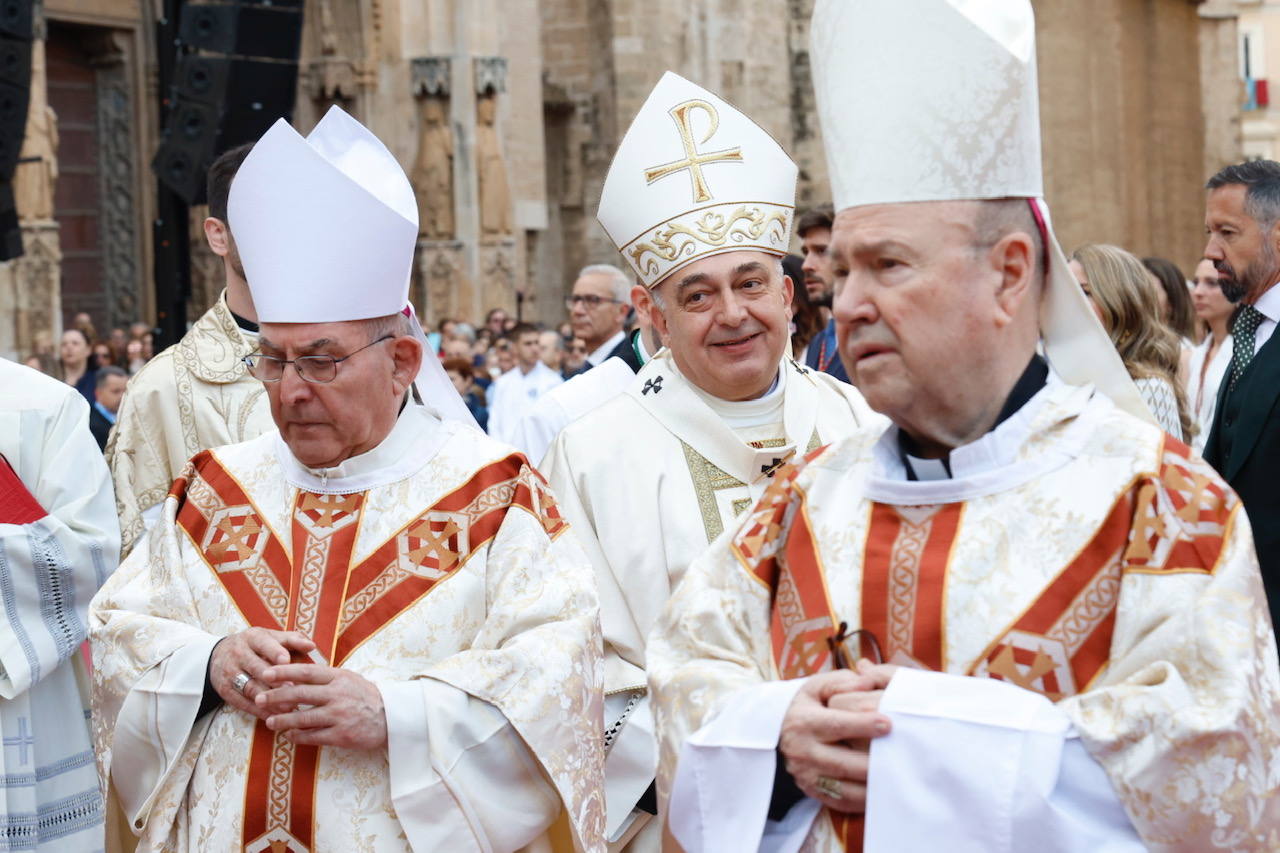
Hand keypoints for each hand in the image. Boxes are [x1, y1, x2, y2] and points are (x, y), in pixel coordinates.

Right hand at [209, 628, 315, 718]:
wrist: (219, 655)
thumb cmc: (256, 646)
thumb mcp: (271, 638)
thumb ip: (292, 640)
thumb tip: (312, 645)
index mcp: (252, 638)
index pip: (263, 644)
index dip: (275, 653)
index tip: (287, 661)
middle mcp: (238, 654)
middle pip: (256, 668)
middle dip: (274, 680)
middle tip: (293, 690)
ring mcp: (230, 673)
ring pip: (249, 687)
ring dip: (268, 699)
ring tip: (287, 708)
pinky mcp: (225, 690)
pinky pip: (242, 702)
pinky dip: (258, 711)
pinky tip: (274, 716)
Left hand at [256, 664, 387, 749]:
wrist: (391, 718)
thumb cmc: (366, 697)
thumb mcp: (349, 679)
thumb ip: (326, 678)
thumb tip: (296, 676)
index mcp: (339, 678)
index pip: (306, 672)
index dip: (284, 672)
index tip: (267, 673)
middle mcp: (337, 695)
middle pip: (299, 694)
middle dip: (276, 696)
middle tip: (258, 698)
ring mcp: (339, 716)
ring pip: (303, 718)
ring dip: (283, 721)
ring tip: (269, 722)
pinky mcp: (341, 735)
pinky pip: (313, 736)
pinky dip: (297, 736)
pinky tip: (288, 736)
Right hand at [778, 667, 892, 814]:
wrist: (780, 733)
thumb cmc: (808, 706)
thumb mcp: (817, 687)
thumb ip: (842, 682)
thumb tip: (865, 682)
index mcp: (804, 722)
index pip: (836, 724)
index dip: (863, 725)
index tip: (888, 723)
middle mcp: (803, 751)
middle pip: (843, 762)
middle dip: (873, 761)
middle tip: (901, 756)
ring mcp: (807, 775)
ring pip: (846, 787)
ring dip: (873, 784)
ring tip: (897, 776)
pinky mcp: (814, 792)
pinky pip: (843, 802)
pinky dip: (865, 800)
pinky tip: (884, 791)